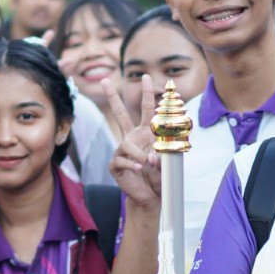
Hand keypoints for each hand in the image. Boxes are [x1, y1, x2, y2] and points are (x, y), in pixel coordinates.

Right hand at [104, 75, 160, 207]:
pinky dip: (132, 165)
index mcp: (146, 132)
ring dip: (139, 154)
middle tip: (105, 81)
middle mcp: (132, 137)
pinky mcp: (116, 164)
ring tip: (147, 164)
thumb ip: (164, 156)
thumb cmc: (161, 176)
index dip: (147, 93)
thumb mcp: (169, 162)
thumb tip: (151, 156)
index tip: (146, 77)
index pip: (146, 109)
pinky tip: (138, 169)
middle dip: (113, 97)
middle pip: (120, 114)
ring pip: (126, 144)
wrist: (152, 196)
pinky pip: (122, 160)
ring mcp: (122, 150)